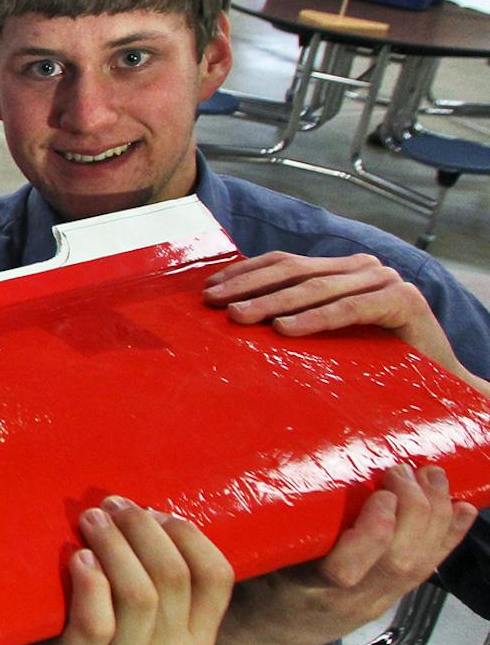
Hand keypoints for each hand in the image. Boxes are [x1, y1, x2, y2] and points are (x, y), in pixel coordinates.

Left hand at [0, 499, 233, 644]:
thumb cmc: (93, 626)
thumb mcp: (137, 605)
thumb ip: (155, 570)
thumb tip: (149, 510)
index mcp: (197, 636)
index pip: (217, 577)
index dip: (187, 534)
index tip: (151, 510)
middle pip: (173, 576)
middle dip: (142, 529)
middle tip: (110, 505)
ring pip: (139, 596)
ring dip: (114, 546)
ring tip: (90, 520)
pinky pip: (96, 623)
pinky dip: (91, 584)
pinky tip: (78, 558)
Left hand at [204, 252, 489, 393]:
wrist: (436, 381)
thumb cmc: (372, 361)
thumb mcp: (325, 334)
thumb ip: (293, 316)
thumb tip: (233, 317)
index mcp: (339, 269)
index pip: (282, 262)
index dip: (243, 273)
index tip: (208, 291)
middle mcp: (361, 267)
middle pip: (293, 271)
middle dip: (248, 287)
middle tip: (214, 304)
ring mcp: (384, 280)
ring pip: (316, 288)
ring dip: (273, 302)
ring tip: (239, 317)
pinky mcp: (404, 300)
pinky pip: (350, 308)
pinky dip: (315, 318)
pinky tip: (286, 329)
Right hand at [206, 465, 476, 644]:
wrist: (262, 634)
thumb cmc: (248, 586)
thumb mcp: (244, 559)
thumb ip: (260, 528)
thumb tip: (264, 466)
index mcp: (301, 592)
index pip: (345, 571)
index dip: (373, 534)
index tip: (379, 494)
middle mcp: (345, 602)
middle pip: (398, 563)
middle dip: (414, 510)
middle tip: (403, 469)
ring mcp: (373, 602)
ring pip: (418, 565)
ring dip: (435, 517)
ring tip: (434, 476)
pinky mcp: (388, 598)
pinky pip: (426, 570)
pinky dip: (449, 537)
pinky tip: (464, 510)